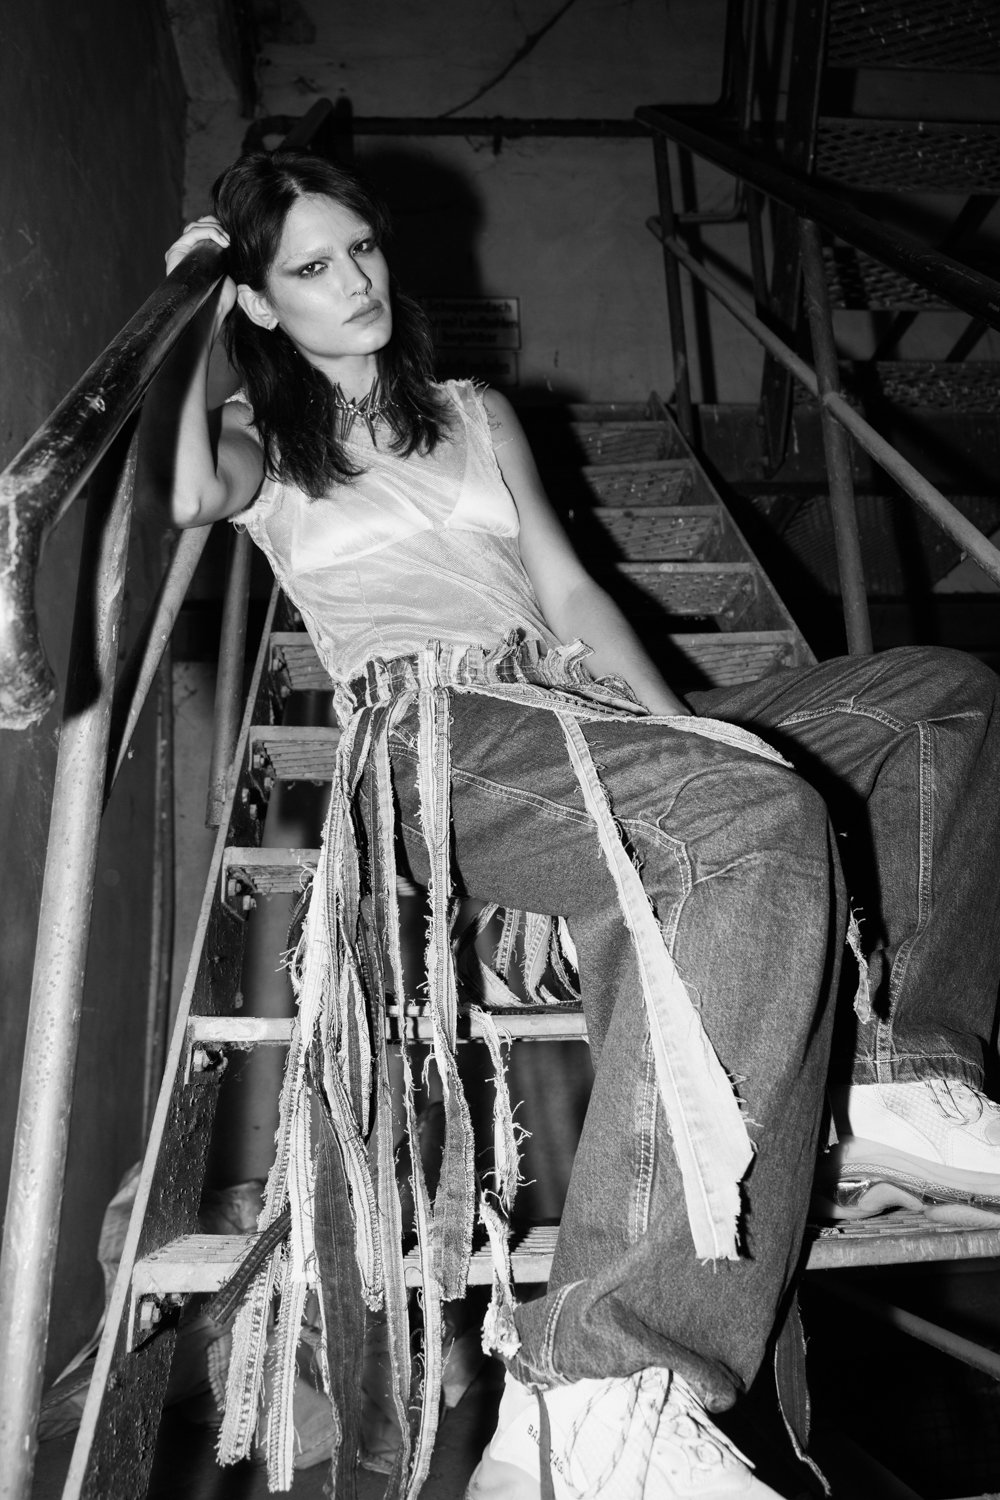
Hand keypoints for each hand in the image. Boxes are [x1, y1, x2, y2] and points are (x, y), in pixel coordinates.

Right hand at [166, 215, 235, 329]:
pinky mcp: (175, 252)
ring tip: (227, 242)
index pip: (203, 227)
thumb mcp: (227, 267)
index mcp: (197, 252)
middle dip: (216, 226)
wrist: (214, 308)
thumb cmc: (222, 294)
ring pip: (195, 226)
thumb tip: (230, 236)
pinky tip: (223, 242)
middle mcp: (186, 250)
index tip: (231, 236)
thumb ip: (224, 251)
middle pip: (198, 223)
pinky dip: (209, 232)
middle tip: (230, 239)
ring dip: (215, 229)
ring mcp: (179, 251)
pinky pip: (192, 232)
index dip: (217, 226)